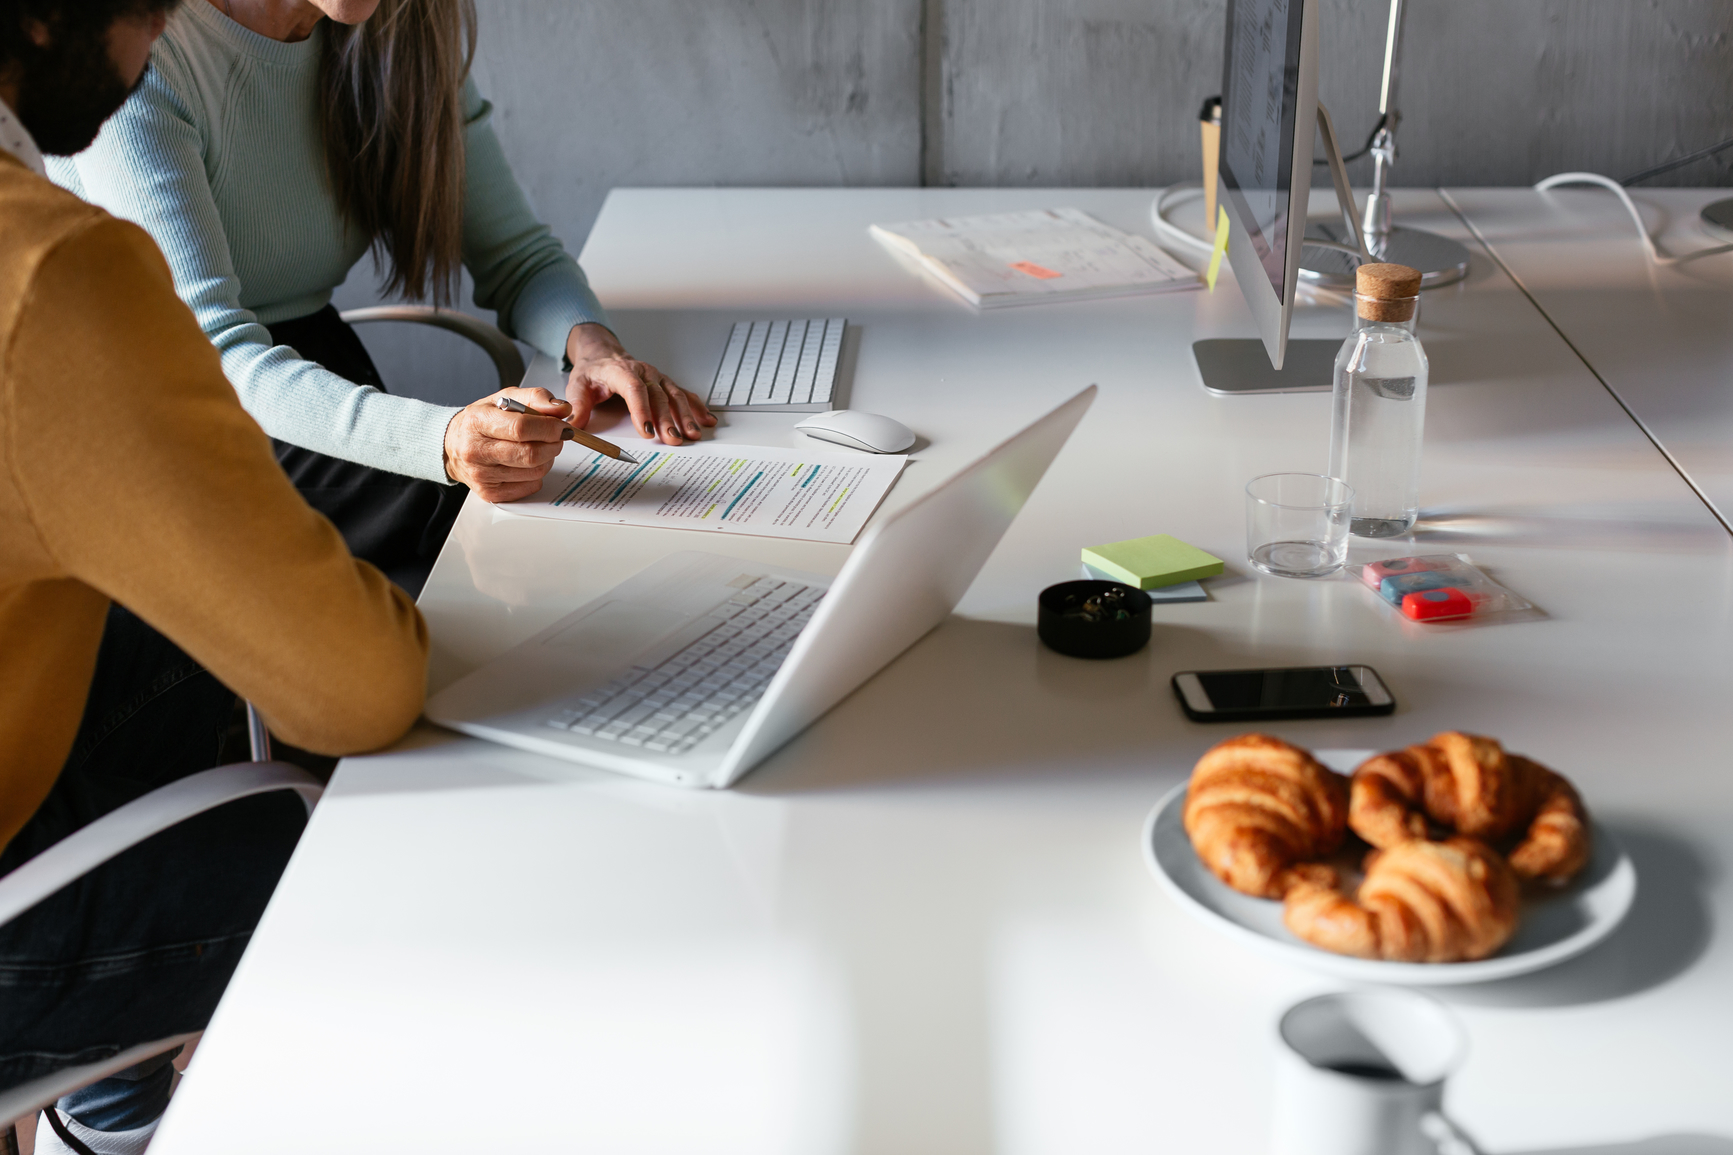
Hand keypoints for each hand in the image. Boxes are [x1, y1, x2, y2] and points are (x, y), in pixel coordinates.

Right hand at [443, 387, 572, 502]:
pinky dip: (537, 475)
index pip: (521, 428)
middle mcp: (475, 450)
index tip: (562, 427)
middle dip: (552, 445)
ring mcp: (481, 475)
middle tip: (556, 438)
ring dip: (547, 459)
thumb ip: (536, 398)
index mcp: (478, 422)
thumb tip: (562, 409)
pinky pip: (529, 487)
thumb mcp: (506, 399)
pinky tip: (527, 464)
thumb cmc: (481, 421)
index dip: (548, 428)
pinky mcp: (489, 493)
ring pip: (534, 472)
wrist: (453, 445)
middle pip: (530, 454)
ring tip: (539, 447)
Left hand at [565, 323, 716, 445]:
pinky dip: (697, 407)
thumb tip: (572, 426)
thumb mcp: (578, 386)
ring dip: (686, 416)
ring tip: (693, 434)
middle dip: (668, 419)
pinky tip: (707, 420)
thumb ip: (578, 406)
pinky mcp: (666, 384)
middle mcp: (644, 372)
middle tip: (673, 439)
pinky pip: (684, 395)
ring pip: (675, 396)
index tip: (646, 431)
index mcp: (622, 371)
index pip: (634, 389)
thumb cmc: (592, 372)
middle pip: (659, 396)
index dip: (642, 409)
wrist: (604, 355)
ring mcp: (658, 378)